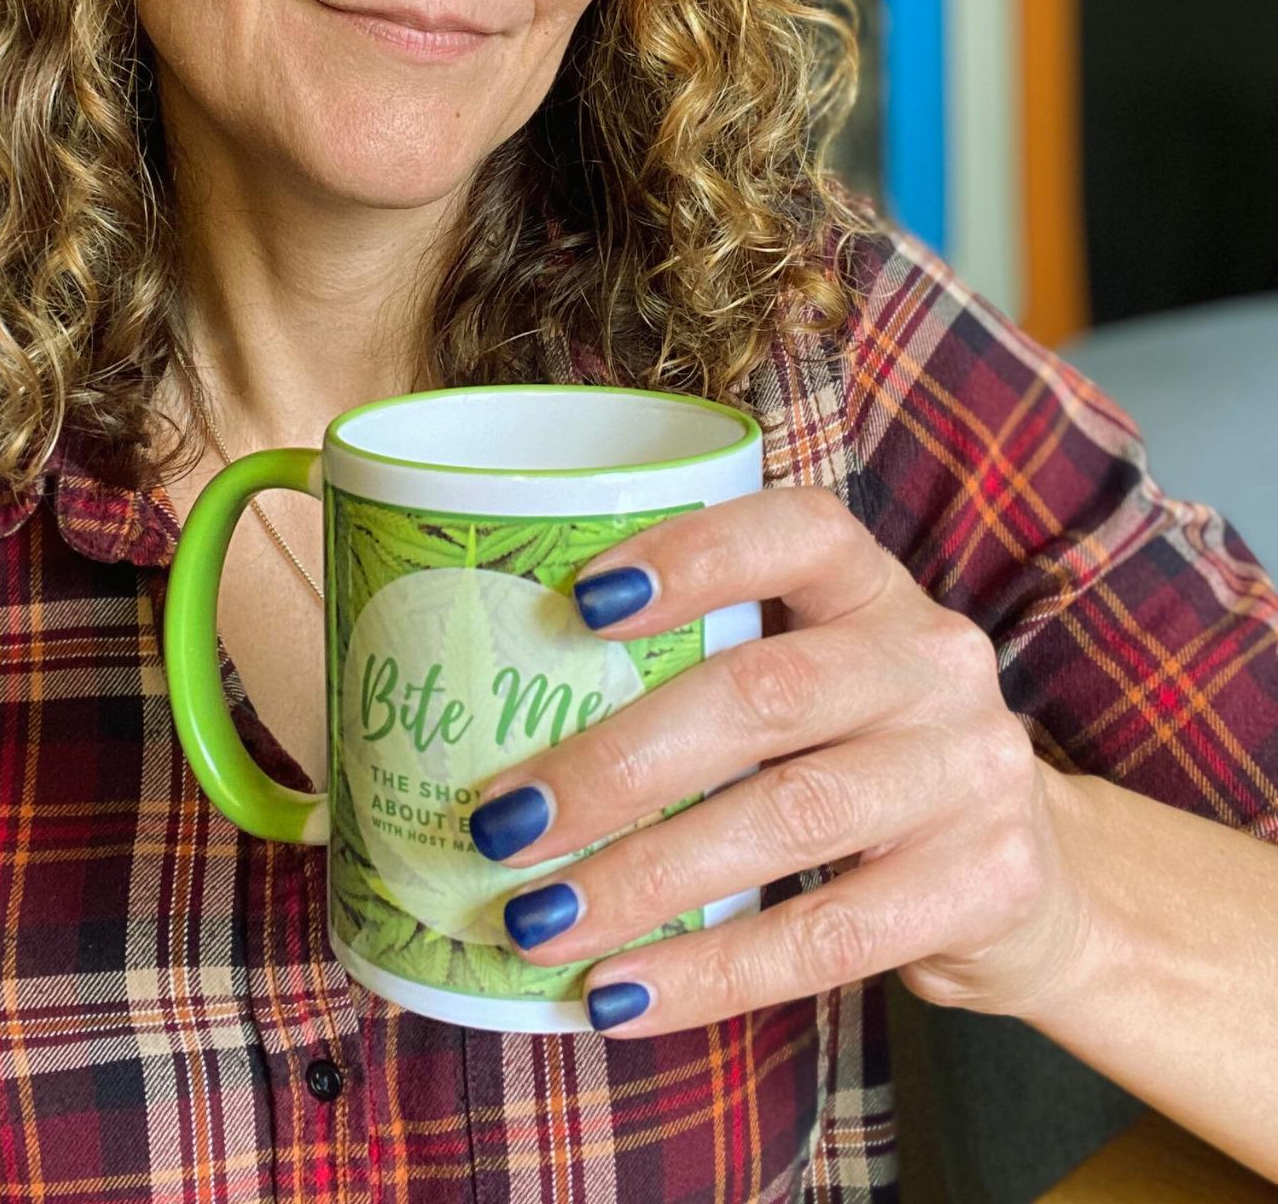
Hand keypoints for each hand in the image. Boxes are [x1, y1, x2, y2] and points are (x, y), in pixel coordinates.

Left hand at [467, 487, 1092, 1034]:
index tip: (580, 600)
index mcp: (873, 587)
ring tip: (535, 920)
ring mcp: (969, 770)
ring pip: (787, 817)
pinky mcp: (985, 884)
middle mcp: (933, 660)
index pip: (797, 531)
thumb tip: (492, 724)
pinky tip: (619, 997)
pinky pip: (827, 935)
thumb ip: (704, 673)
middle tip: (504, 822)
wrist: (1036, 880)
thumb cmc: (862, 760)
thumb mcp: (814, 683)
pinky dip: (709, 972)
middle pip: (765, 693)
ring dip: (643, 877)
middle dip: (617, 762)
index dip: (692, 555)